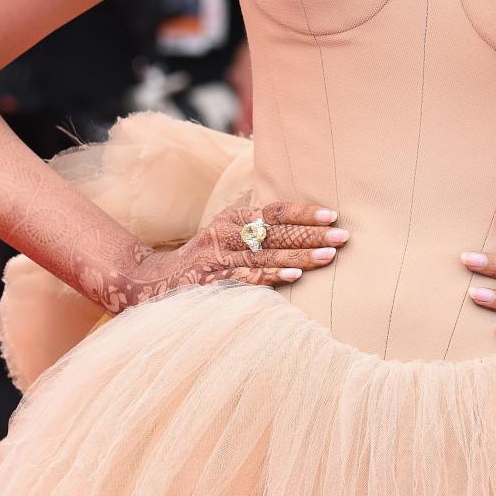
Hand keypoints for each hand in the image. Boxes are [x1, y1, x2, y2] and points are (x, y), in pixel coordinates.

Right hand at [88, 202, 348, 314]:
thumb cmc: (202, 261)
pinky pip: (249, 279)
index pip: (275, 211)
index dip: (304, 212)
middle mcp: (226, 234)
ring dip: (301, 256)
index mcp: (233, 220)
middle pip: (276, 232)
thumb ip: (257, 233)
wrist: (152, 283)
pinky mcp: (214, 282)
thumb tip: (304, 232)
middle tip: (343, 236)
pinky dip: (273, 278)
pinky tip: (295, 279)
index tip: (332, 215)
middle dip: (312, 235)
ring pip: (267, 255)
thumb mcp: (227, 238)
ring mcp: (219, 259)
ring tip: (329, 257)